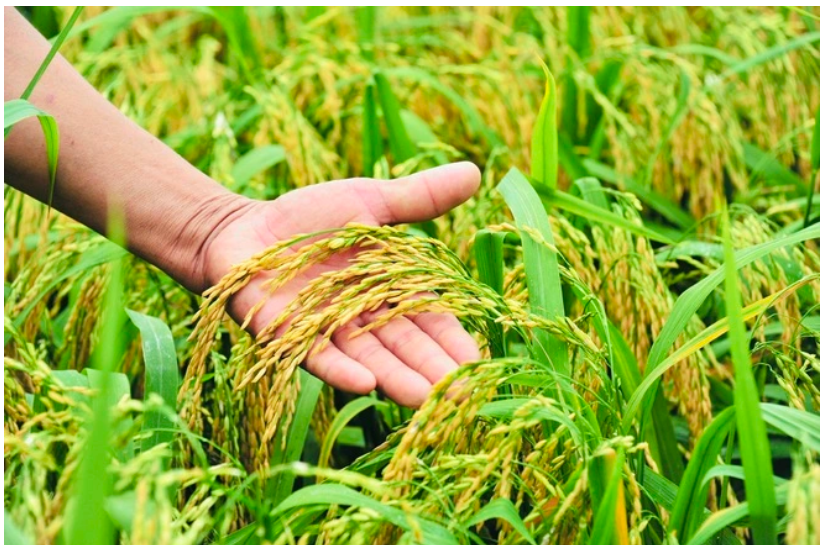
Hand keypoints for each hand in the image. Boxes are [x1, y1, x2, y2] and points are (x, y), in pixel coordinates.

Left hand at [198, 162, 481, 406]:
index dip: (452, 340)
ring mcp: (326, 330)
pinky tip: (366, 385)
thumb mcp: (369, 200)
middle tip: (463, 397)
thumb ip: (420, 197)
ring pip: (369, 358)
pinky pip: (318, 356)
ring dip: (396, 379)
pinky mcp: (288, 336)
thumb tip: (477, 171)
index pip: (429, 318)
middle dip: (432, 370)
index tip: (477, 362)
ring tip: (424, 399)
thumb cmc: (309, 217)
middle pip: (404, 346)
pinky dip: (341, 369)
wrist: (243, 229)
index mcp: (388, 288)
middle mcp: (362, 317)